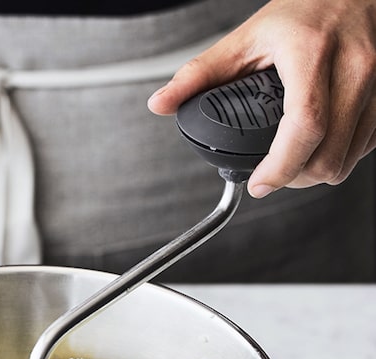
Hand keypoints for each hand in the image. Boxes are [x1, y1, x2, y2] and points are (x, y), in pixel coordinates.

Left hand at [148, 0, 375, 197]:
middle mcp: (354, 67)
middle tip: (271, 177)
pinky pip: (368, 144)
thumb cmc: (302, 11)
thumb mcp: (245, 37)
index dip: (281, 166)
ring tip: (291, 166)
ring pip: (351, 155)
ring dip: (319, 172)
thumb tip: (161, 103)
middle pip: (330, 151)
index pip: (304, 125)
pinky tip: (318, 149)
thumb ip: (199, 74)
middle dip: (296, 178)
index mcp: (311, 54)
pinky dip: (341, 157)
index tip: (259, 183)